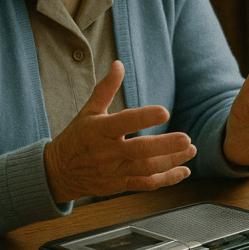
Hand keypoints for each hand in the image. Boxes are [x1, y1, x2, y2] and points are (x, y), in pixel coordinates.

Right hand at [43, 61, 197, 203]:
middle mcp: (107, 152)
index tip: (165, 112)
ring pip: (146, 169)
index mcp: (99, 130)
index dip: (144, 118)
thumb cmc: (76, 137)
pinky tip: (184, 172)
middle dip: (165, 146)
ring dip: (171, 161)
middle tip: (187, 139)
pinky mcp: (120, 185)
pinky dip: (166, 179)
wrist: (57, 173)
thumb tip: (119, 64)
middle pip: (139, 151)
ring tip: (191, 150)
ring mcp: (114, 171)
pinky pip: (145, 184)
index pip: (124, 122)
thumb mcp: (88, 111)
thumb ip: (106, 89)